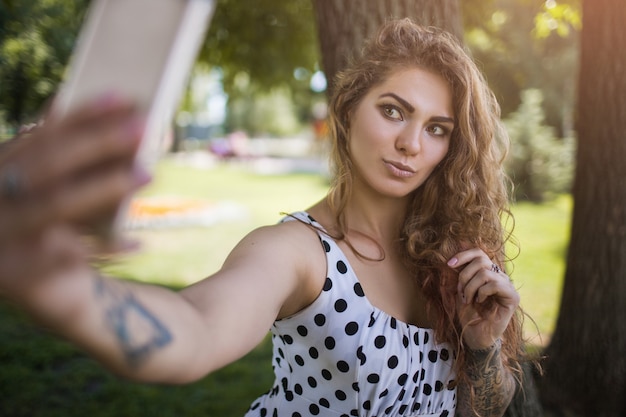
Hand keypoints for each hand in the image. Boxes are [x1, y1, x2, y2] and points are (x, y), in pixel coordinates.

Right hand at [0, 94, 149, 297]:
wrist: (17, 284)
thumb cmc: (42, 231)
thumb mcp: (48, 193)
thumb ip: (64, 161)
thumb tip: (100, 119)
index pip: (42, 136)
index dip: (82, 115)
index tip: (123, 97)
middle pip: (47, 164)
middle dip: (97, 142)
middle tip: (144, 128)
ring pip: (54, 205)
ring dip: (104, 186)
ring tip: (148, 174)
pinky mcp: (14, 278)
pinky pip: (66, 259)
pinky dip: (106, 248)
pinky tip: (139, 244)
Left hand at [447, 248, 519, 349]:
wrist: (476, 336)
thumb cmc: (468, 315)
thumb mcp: (459, 291)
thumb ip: (458, 275)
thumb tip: (451, 258)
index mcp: (488, 273)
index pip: (479, 253)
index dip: (463, 255)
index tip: (449, 264)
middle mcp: (499, 276)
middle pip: (481, 260)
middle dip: (464, 275)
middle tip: (461, 292)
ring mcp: (507, 286)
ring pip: (485, 273)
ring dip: (470, 287)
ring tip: (467, 300)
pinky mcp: (512, 297)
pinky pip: (495, 284)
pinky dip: (482, 292)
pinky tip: (479, 302)